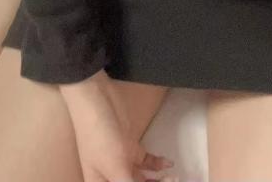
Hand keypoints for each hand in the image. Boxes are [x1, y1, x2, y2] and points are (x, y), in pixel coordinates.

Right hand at [60, 69, 176, 181]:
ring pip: (142, 180)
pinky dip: (157, 165)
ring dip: (158, 181)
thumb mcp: (114, 168)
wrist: (95, 98)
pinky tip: (169, 164)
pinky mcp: (130, 146)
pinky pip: (146, 162)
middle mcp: (110, 177)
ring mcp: (121, 162)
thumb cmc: (99, 136)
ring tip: (175, 178)